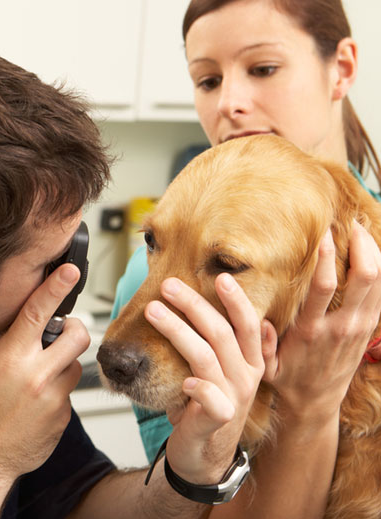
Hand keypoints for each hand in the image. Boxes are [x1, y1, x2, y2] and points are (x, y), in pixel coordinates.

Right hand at [0, 263, 89, 483]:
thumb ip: (7, 343)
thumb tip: (27, 325)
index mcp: (11, 358)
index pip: (38, 312)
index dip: (56, 287)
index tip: (70, 271)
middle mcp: (37, 375)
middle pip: (78, 335)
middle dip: (72, 330)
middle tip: (60, 336)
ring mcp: (54, 398)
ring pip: (75, 364)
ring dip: (62, 364)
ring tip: (38, 378)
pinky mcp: (63, 417)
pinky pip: (69, 392)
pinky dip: (56, 391)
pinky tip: (36, 403)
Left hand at [144, 273, 264, 483]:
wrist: (203, 454)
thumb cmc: (206, 403)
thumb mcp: (219, 370)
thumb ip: (223, 341)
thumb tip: (222, 304)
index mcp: (248, 361)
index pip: (247, 325)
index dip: (236, 301)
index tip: (219, 277)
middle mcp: (244, 376)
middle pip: (222, 333)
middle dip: (194, 305)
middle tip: (168, 285)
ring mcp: (233, 398)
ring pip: (206, 357)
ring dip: (178, 331)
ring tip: (153, 310)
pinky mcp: (217, 420)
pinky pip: (212, 400)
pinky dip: (200, 387)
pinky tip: (186, 379)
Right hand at [262, 222, 380, 423]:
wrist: (316, 402)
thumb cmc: (287, 378)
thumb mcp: (265, 366)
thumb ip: (261, 344)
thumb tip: (258, 320)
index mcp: (312, 330)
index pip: (325, 286)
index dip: (326, 257)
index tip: (323, 233)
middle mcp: (342, 326)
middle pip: (365, 278)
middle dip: (362, 246)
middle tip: (351, 224)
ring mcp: (360, 328)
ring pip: (380, 283)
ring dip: (375, 254)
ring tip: (362, 231)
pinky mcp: (369, 329)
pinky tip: (371, 254)